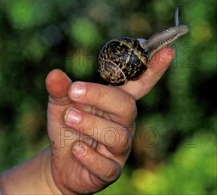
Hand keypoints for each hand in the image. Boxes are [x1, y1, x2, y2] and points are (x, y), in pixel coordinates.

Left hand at [45, 48, 173, 194]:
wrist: (59, 161)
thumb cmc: (67, 124)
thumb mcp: (60, 103)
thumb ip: (60, 88)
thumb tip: (54, 74)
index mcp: (116, 101)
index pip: (140, 83)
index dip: (154, 69)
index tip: (168, 51)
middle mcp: (124, 123)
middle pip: (126, 106)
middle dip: (100, 96)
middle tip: (73, 91)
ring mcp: (119, 149)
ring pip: (118, 135)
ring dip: (90, 124)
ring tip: (68, 117)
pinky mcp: (110, 171)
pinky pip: (107, 165)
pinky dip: (89, 155)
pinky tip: (76, 148)